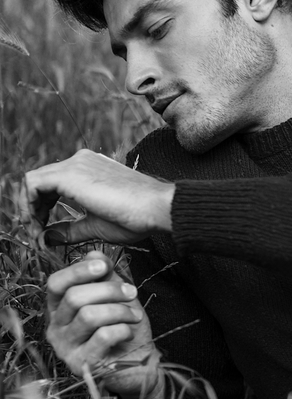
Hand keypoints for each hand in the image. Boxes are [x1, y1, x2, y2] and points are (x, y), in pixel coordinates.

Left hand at [22, 149, 174, 244]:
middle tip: (35, 231)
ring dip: (28, 207)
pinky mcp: (69, 174)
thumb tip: (47, 237)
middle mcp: (81, 160)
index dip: (43, 207)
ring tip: (35, 229)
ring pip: (33, 181)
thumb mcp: (97, 225)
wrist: (157, 208)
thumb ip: (70, 229)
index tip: (44, 228)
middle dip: (32, 208)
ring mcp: (75, 164)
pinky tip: (35, 223)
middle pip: (40, 181)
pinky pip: (32, 184)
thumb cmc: (137, 218)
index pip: (54, 183)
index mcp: (91, 169)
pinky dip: (28, 204)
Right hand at [45, 250, 165, 398]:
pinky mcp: (82, 364)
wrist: (141, 364)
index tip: (104, 265)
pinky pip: (102, 336)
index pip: (56, 283)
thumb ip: (104, 276)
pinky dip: (122, 329)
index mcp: (59, 308)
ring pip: (89, 315)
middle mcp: (56, 328)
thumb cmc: (125, 329)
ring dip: (119, 310)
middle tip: (132, 293)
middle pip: (75, 297)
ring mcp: (66, 348)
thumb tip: (95, 253)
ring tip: (135, 316)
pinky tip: (129, 332)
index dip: (79, 270)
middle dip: (109, 290)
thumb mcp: (116, 298)